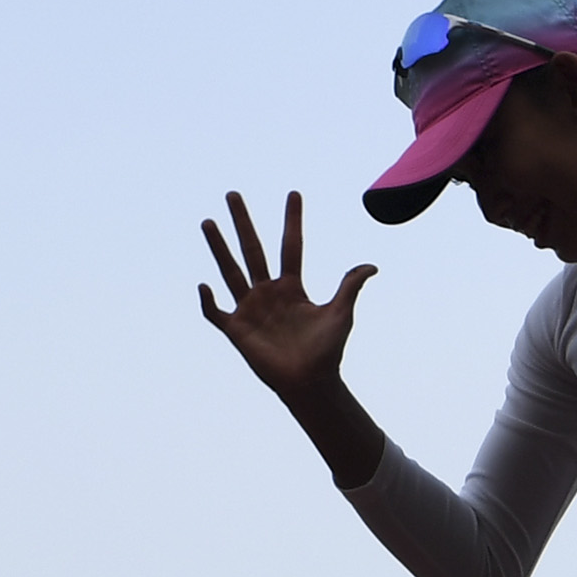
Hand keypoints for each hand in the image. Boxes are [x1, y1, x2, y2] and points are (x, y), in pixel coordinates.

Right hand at [198, 190, 374, 399]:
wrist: (310, 382)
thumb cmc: (327, 350)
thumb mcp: (340, 314)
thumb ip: (350, 286)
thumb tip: (372, 266)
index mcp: (292, 286)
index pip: (290, 245)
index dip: (292, 220)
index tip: (294, 194)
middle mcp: (268, 292)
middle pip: (252, 249)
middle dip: (243, 222)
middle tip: (232, 194)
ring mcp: (250, 309)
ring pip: (230, 271)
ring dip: (218, 247)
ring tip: (207, 222)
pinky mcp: (237, 330)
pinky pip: (216, 312)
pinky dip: (208, 301)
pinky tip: (205, 286)